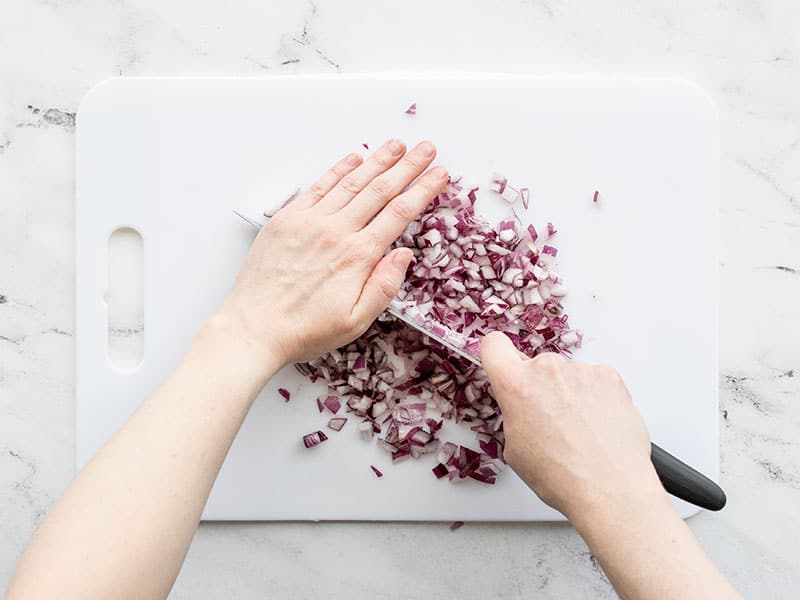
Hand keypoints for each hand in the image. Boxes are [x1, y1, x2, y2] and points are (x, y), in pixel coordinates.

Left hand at [221, 138, 447, 368]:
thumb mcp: (356, 321)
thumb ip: (384, 286)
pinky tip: (354, 158)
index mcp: (357, 256)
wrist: (253, 328)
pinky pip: (318, 187)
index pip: (399, 213)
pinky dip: (338, 169)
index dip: (423, 190)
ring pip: (351, 183)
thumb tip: (404, 254)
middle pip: (380, 190)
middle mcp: (335, 231)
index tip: (439, 175)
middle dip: (407, 166)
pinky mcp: (287, 219)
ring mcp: (309, 221)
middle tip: (427, 149)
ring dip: (378, 161)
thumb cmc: (304, 330)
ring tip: (397, 145)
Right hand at [480, 332, 662, 519]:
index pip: (493, 345)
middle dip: (538, 387)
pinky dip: (594, 395)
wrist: (610, 488)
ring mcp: (580, 370)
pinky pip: (594, 378)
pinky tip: (596, 423)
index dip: (496, 356)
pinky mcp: (609, 376)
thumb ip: (513, 414)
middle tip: (549, 419)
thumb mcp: (515, 449)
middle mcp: (546, 369)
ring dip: (569, 392)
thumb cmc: (563, 476)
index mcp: (516, 385)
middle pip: (535, 365)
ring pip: (566, 374)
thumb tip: (521, 408)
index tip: (502, 364)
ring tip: (579, 428)